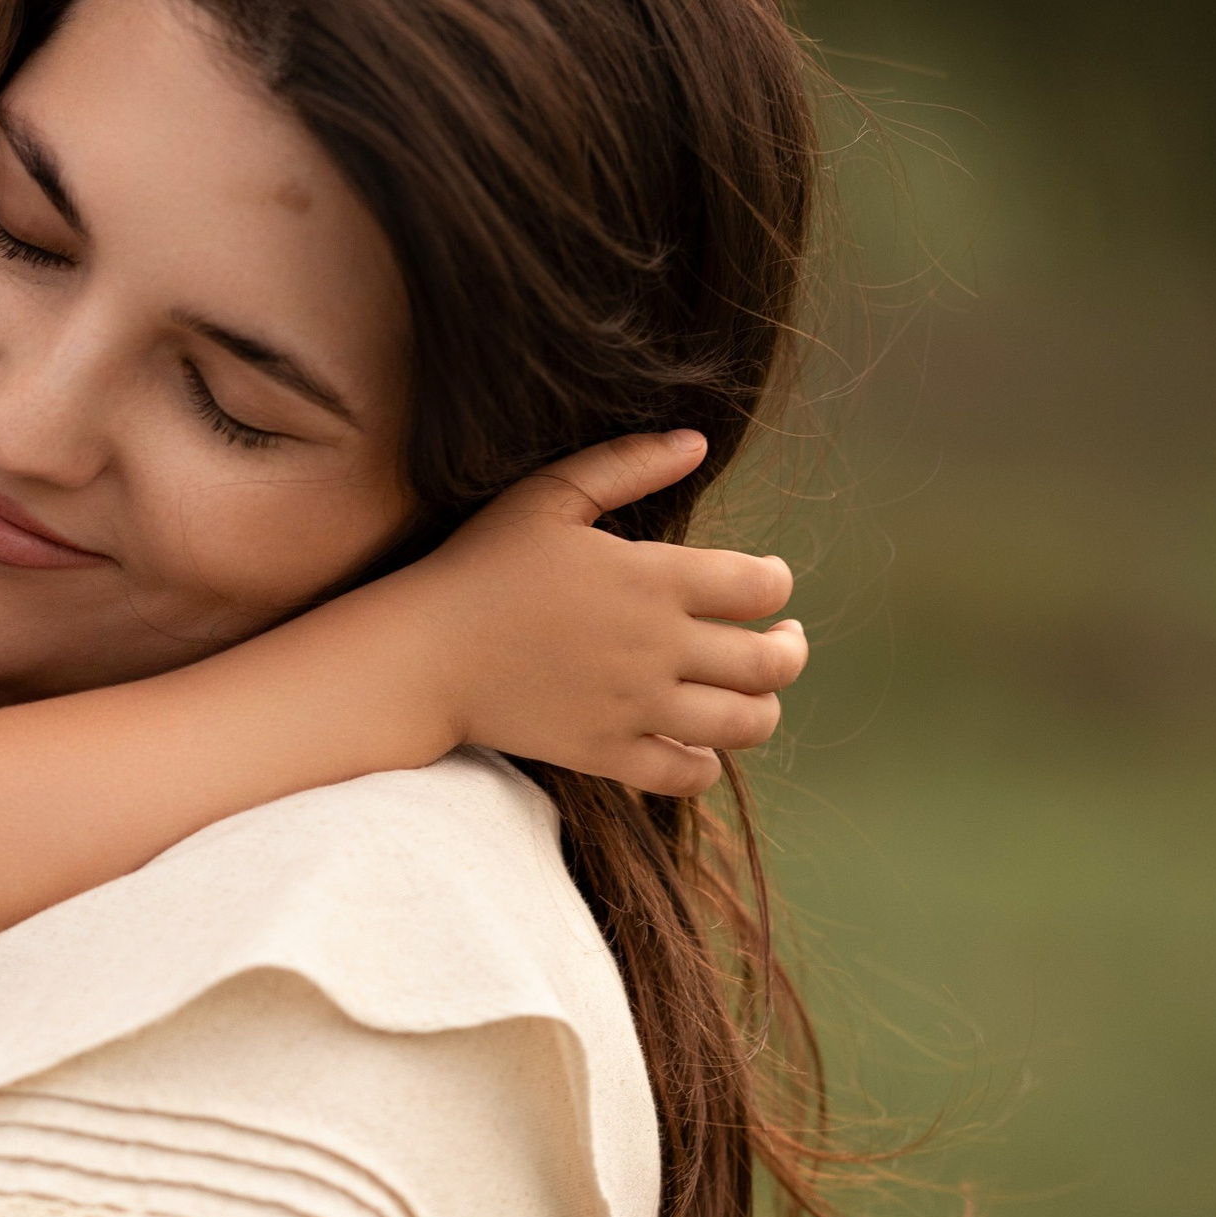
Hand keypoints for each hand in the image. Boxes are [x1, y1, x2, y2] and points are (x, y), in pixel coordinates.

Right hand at [386, 429, 806, 793]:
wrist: (423, 655)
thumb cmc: (483, 566)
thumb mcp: (548, 496)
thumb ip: (626, 464)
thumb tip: (695, 442)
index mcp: (652, 577)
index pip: (762, 586)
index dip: (778, 583)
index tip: (767, 585)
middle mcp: (655, 645)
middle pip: (770, 661)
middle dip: (792, 651)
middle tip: (786, 642)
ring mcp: (633, 706)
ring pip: (744, 723)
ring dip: (765, 709)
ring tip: (755, 695)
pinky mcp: (606, 754)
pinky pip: (687, 775)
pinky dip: (707, 764)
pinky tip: (699, 745)